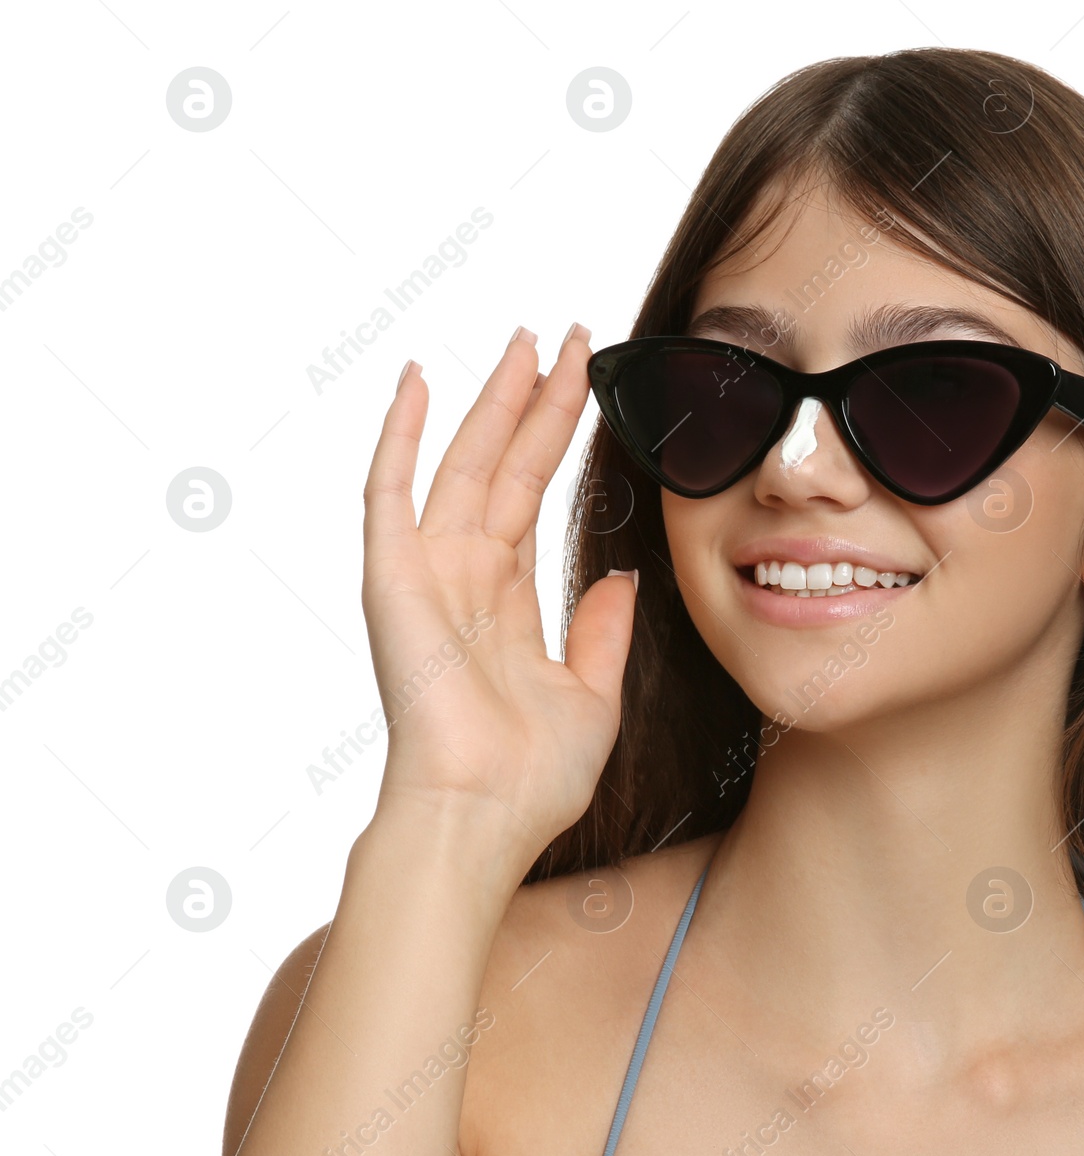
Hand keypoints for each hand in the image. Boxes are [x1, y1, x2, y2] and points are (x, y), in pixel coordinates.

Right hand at [360, 324, 633, 850]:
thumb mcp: (594, 696)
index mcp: (506, 602)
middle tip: (567, 337)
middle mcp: (464, 577)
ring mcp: (425, 574)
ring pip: (462, 463)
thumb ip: (602, 631)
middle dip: (535, 400)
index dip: (558, 437)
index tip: (587, 381)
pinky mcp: (393, 580)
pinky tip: (417, 381)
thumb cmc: (533, 778)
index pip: (534, 497)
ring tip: (523, 341)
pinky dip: (398, 435)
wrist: (484, 817)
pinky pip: (389, 492)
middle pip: (505, 465)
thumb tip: (621, 574)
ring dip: (489, 400)